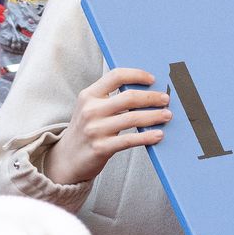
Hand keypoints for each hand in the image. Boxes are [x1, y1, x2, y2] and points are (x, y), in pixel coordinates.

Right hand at [44, 68, 171, 185]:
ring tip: (167, 115)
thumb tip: (145, 90)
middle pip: (129, 97)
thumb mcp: (91, 108)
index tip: (153, 79)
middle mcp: (90, 110)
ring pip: (132, 118)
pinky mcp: (101, 148)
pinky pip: (130, 140)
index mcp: (89, 95)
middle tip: (166, 99)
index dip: (137, 75)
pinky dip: (147, 137)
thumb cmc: (86, 130)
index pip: (116, 76)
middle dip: (152, 97)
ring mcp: (95, 129)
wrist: (66, 159)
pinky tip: (158, 134)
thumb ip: (110, 98)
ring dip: (154, 116)